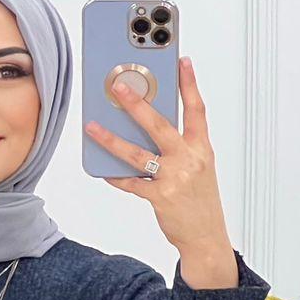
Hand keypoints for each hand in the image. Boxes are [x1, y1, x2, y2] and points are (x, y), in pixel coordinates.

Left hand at [84, 55, 236, 284]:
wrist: (206, 238)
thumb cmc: (200, 201)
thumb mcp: (200, 167)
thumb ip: (182, 146)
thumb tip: (150, 126)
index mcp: (201, 149)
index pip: (197, 110)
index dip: (190, 84)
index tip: (182, 61)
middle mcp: (189, 160)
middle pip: (159, 125)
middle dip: (137, 104)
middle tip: (120, 86)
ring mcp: (174, 179)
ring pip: (138, 154)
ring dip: (111, 140)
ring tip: (93, 127)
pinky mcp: (160, 198)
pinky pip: (132, 184)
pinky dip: (116, 176)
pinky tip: (103, 169)